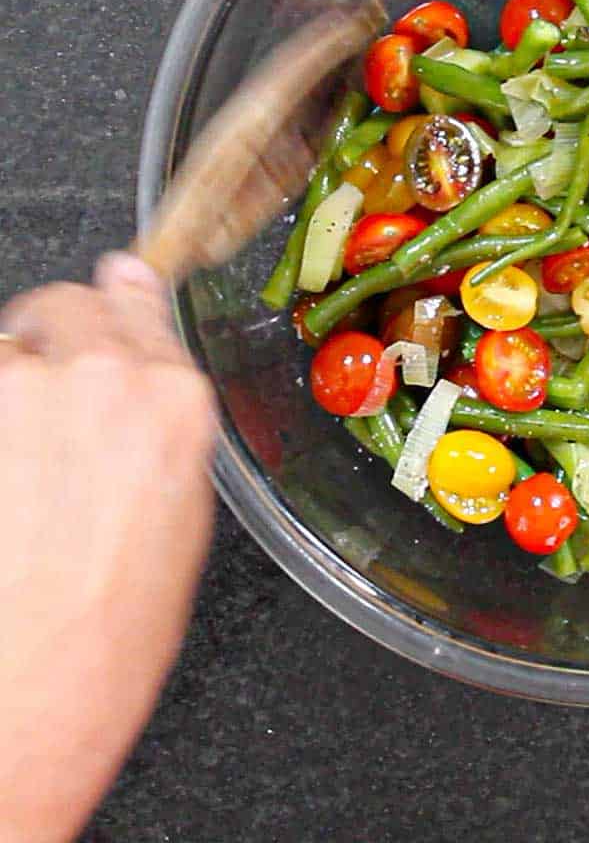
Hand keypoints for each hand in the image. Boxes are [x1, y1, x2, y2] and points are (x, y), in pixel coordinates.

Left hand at [0, 255, 214, 842]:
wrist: (29, 695)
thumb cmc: (109, 629)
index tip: (105, 288)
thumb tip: (144, 372)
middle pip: (62, 306)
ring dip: (8, 385)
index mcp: (174, 401)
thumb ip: (159, 418)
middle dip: (50, 341)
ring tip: (14, 470)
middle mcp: (102, 378)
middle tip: (39, 410)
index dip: (113, 299)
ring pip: (3, 347)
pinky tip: (4, 481)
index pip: (136, 299)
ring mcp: (21, 392)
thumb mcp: (177, 512)